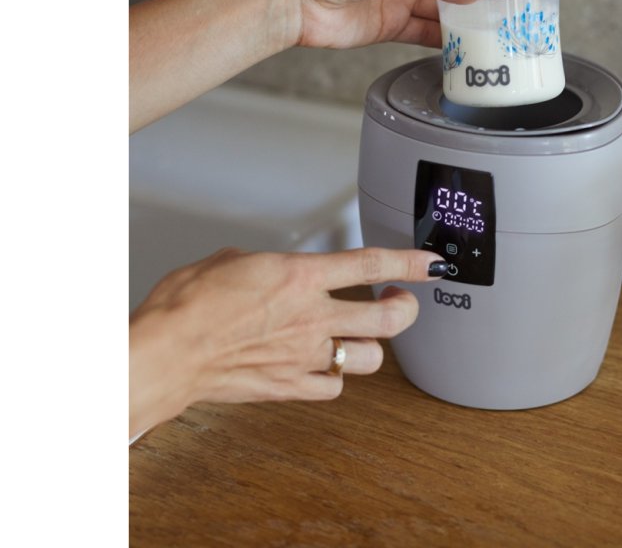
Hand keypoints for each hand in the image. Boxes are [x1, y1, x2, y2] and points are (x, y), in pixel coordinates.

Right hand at [129, 246, 444, 438]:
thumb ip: (265, 265)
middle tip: (402, 300)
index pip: (372, 262)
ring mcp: (305, 355)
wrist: (167, 352)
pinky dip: (335, 376)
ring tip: (363, 335)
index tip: (429, 261)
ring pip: (372, 357)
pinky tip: (325, 365)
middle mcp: (312, 317)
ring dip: (373, 345)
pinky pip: (335, 387)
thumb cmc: (188, 307)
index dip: (410, 261)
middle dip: (407, 307)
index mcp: (300, 277)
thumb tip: (268, 269)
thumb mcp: (231, 260)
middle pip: (390, 317)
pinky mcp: (291, 386)